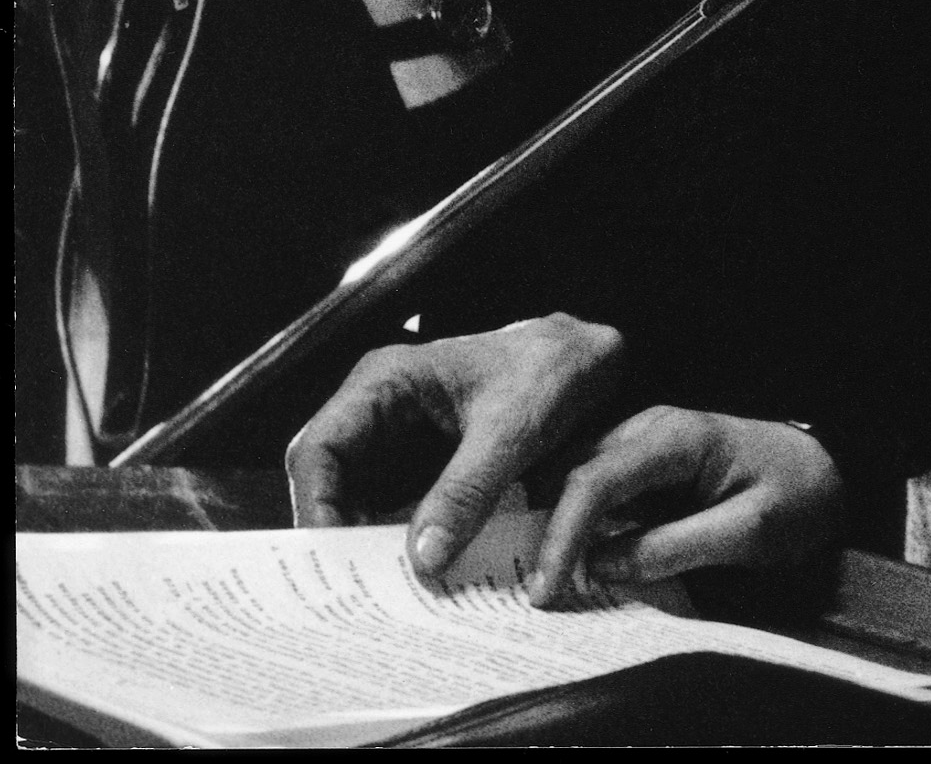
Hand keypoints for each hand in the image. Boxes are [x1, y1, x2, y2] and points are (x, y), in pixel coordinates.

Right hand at [288, 314, 628, 577]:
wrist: (589, 360)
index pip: (317, 450)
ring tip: (383, 595)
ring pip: (358, 501)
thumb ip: (467, 490)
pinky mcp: (422, 463)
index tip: (336, 559)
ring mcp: (397, 437)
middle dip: (338, 535)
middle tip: (355, 592)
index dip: (315, 507)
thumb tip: (423, 559)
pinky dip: (401, 540)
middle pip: (328, 481)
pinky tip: (417, 574)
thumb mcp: (512, 430)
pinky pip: (394, 507)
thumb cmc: (551, 371)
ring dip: (368, 544)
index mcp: (383, 381)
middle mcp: (378, 409)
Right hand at [529, 410, 842, 605]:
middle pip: (573, 477)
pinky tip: (568, 563)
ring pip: (576, 482)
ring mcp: (644, 444)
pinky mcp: (646, 468)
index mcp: (674, 437)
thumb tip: (598, 566)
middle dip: (546, 535)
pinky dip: (578, 526)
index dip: (561, 536)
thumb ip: (674, 547)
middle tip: (531, 596)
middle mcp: (648, 430)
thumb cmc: (799, 495)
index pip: (594, 481)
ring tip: (540, 584)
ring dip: (556, 530)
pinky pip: (599, 494)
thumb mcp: (749, 530)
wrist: (830, 470)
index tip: (545, 589)